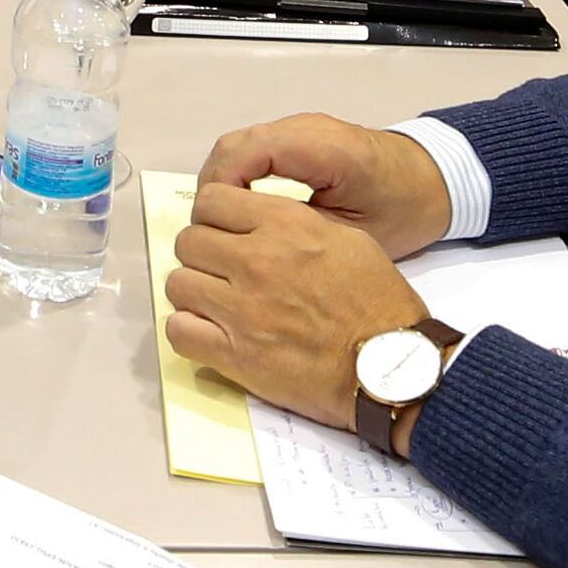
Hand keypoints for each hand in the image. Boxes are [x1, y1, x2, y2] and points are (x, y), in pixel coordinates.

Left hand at [162, 188, 431, 428]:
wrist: (391, 366)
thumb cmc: (378, 304)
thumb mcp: (348, 239)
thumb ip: (296, 226)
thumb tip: (258, 224)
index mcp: (286, 226)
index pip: (212, 201)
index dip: (214, 217)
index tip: (224, 232)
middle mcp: (257, 261)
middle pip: (188, 241)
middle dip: (202, 254)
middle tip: (221, 271)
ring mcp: (241, 308)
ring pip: (177, 283)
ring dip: (193, 292)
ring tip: (216, 303)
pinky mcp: (234, 354)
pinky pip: (179, 331)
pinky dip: (189, 331)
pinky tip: (211, 333)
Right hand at [196, 114, 453, 255]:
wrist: (435, 181)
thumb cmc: (402, 212)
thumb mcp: (354, 236)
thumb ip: (302, 234)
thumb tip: (249, 251)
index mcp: (320, 149)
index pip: (246, 154)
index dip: (220, 191)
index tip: (215, 233)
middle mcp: (303, 129)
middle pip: (232, 148)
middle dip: (213, 192)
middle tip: (213, 237)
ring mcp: (299, 129)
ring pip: (236, 148)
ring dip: (222, 186)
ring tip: (222, 229)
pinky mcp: (298, 138)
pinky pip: (252, 151)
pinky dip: (237, 179)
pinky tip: (241, 214)